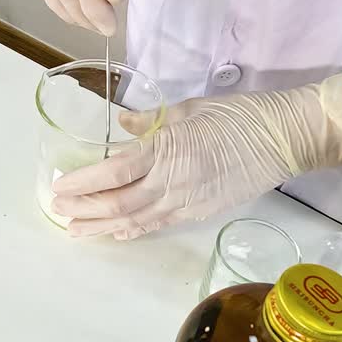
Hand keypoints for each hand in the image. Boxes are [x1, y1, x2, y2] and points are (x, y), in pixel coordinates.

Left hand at [50, 74, 341, 238]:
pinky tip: (116, 233)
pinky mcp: (199, 213)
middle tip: (58, 210)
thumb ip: (150, 121)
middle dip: (83, 209)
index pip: (112, 172)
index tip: (59, 186)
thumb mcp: (189, 109)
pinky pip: (158, 225)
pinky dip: (132, 230)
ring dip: (101, 227)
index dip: (82, 183)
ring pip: (134, 221)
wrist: (283, 139)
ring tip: (75, 230)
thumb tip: (123, 124)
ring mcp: (186, 203)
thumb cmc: (238, 115)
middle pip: (117, 204)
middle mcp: (171, 183)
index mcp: (166, 151)